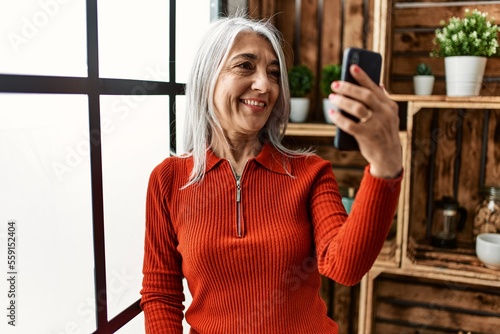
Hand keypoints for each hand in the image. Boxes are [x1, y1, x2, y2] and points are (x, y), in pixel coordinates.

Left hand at [327, 64, 401, 178]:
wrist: (389, 157)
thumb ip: (383, 101)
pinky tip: (331, 112)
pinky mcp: (366, 136)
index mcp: (389, 106)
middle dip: (348, 88)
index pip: (374, 88)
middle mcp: (384, 114)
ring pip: (356, 108)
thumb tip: (379, 84)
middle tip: (335, 84)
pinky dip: (338, 117)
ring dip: (342, 101)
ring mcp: (376, 125)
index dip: (363, 76)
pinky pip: (349, 124)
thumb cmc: (384, 133)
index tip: (352, 67)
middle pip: (364, 96)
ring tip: (331, 97)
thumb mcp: (389, 117)